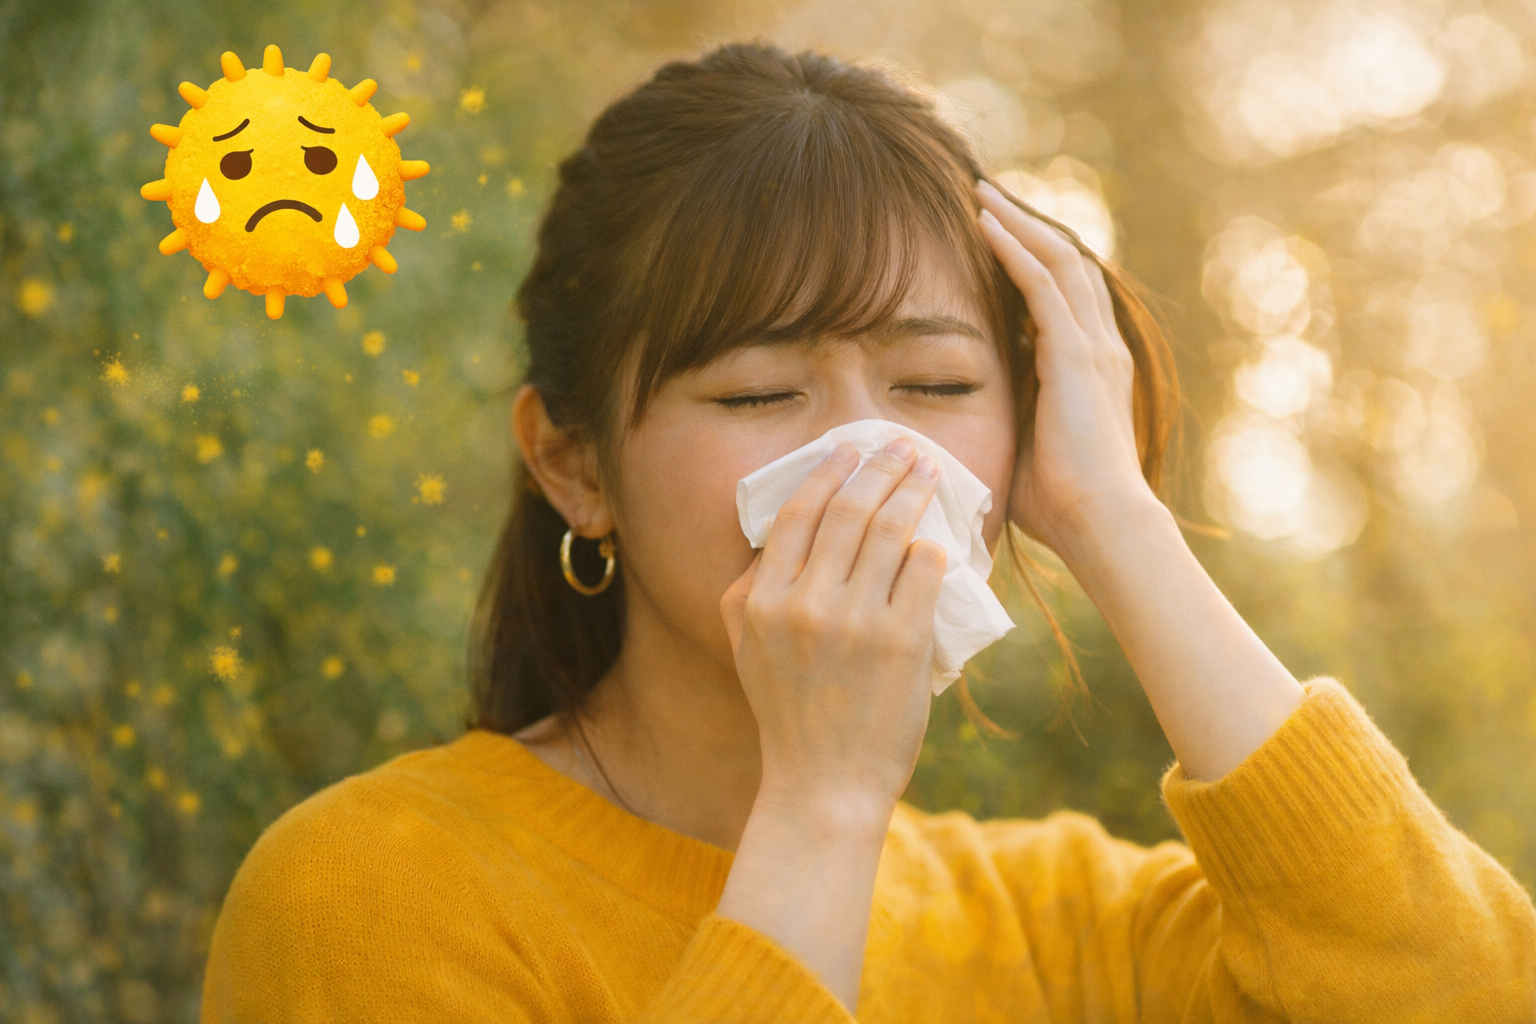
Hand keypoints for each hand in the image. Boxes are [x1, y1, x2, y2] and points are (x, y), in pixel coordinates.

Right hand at [719, 437, 947, 815]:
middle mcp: (807, 604)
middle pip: (850, 510)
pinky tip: (939, 537)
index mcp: (765, 600)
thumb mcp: (746, 648)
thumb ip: (751, 588)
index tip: (849, 450)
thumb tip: (783, 531)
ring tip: (929, 472)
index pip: (799, 513)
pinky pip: (925, 572)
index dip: (827, 472)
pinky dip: (933, 549)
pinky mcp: (903, 642)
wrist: (824, 783)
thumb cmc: (788, 713)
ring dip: (913, 491)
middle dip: (880, 467)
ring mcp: (857, 621)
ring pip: (892, 531)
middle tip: (903, 445)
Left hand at [975, 179, 1155, 561]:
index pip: (1063, 294)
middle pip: (1065, 261)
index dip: (1032, 257)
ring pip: (1057, 261)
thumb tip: (962, 415)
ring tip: (981, 193)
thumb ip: (1008, 416)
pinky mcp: (1076, 356)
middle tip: (986, 193)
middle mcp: (1099, 346)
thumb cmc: (1061, 505)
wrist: (1101, 525)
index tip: (995, 233)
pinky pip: (1045, 286)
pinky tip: (986, 225)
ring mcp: (1092, 348)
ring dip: (1018, 223)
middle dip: (1026, 223)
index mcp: (1091, 368)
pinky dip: (1015, 251)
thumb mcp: (1025, 445)